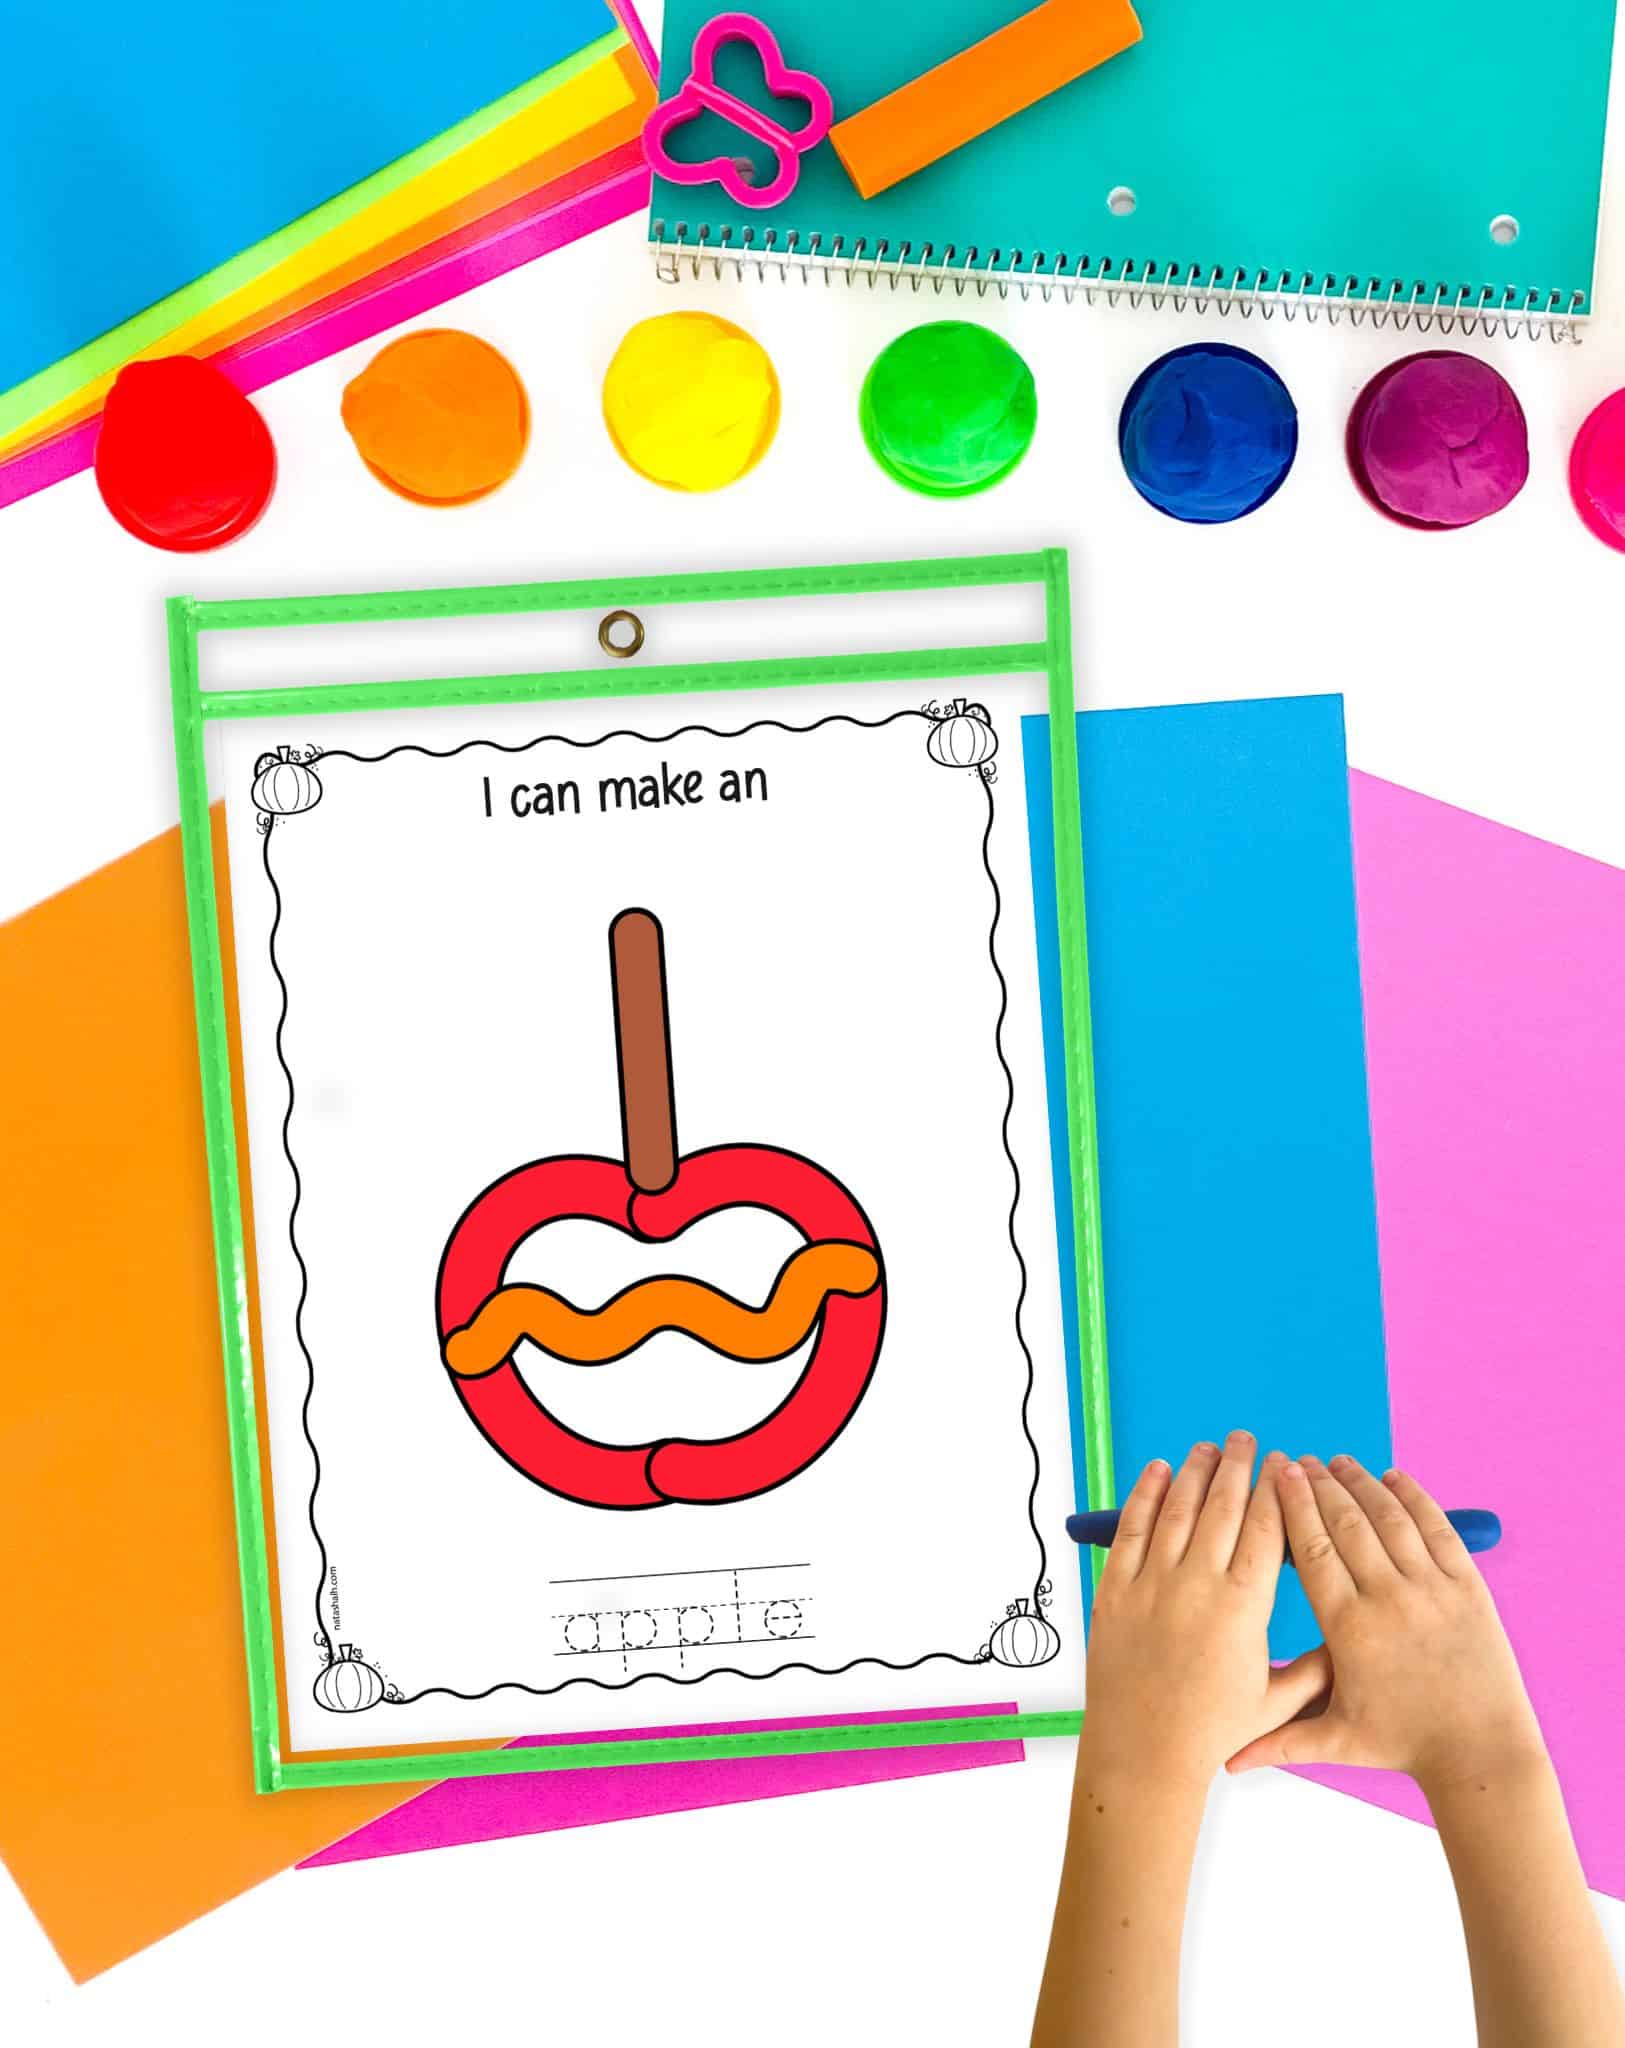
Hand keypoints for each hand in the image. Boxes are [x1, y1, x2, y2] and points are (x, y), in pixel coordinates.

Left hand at [1080, 1434, 1329, 1790]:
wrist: (1144, 1751)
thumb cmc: (1212, 1731)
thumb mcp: (1277, 1702)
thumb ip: (1316, 1667)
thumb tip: (1350, 1640)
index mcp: (1243, 1608)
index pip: (1265, 1528)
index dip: (1275, 1490)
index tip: (1283, 1464)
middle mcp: (1198, 1586)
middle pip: (1222, 1506)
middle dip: (1238, 1466)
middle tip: (1246, 1440)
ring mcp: (1152, 1584)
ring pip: (1178, 1509)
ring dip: (1194, 1471)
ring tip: (1208, 1448)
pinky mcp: (1116, 1589)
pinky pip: (1132, 1529)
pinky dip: (1145, 1495)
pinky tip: (1158, 1471)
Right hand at [1225, 1456, 1546, 1794]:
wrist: (1481, 1754)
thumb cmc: (1404, 1746)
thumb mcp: (1334, 1740)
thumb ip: (1276, 1738)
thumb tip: (1223, 1760)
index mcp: (1349, 1628)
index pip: (1311, 1549)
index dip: (1291, 1506)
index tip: (1274, 1476)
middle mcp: (1388, 1599)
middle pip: (1345, 1523)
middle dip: (1316, 1485)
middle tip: (1295, 1460)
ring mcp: (1431, 1589)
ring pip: (1389, 1518)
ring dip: (1359, 1483)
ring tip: (1337, 1462)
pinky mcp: (1468, 1587)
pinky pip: (1437, 1528)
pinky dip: (1414, 1497)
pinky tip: (1393, 1477)